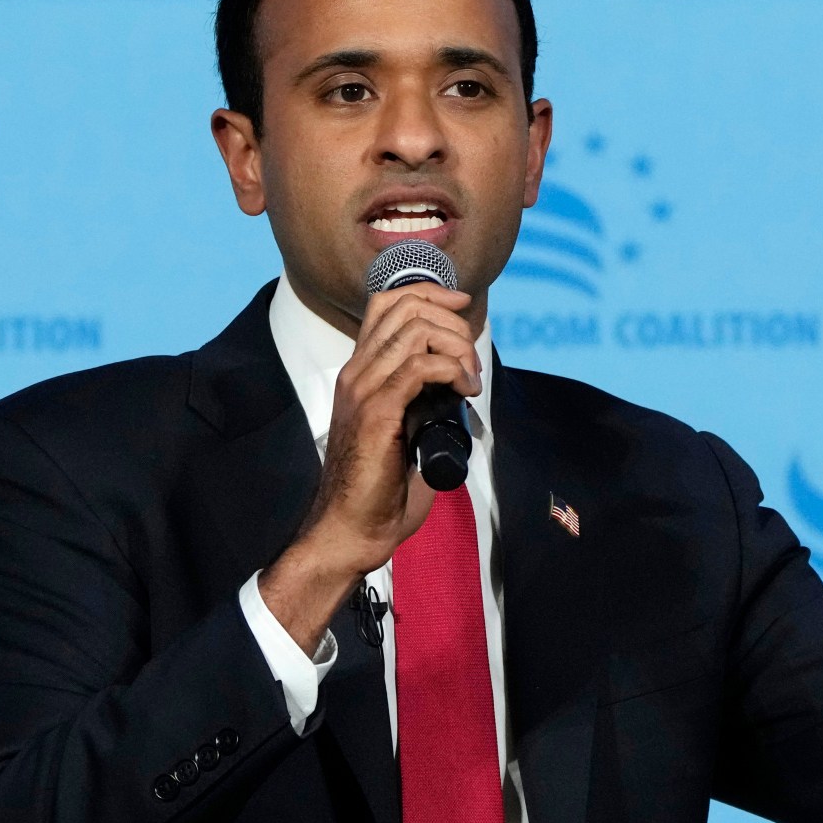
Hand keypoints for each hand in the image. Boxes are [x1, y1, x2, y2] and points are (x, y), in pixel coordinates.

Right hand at [258, 283, 481, 648]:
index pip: (386, 303)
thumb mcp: (403, 431)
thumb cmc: (378, 490)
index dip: (430, 292)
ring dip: (456, 345)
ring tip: (470, 377)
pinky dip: (453, 370)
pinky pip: (421, 366)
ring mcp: (363, 389)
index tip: (463, 305)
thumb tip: (459, 389)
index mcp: (360, 373)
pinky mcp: (377, 412)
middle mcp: (357, 372)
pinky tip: (465, 390)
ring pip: (416, 329)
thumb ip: (421, 402)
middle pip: (405, 306)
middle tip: (471, 357)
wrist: (350, 529)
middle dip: (452, 318)